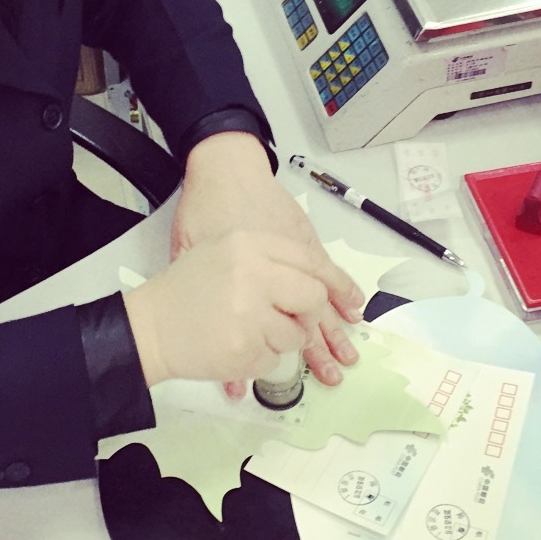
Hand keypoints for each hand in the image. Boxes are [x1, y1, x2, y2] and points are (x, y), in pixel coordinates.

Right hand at [123, 229, 357, 387]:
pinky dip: (262, 360)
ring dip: (282, 341)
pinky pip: (275, 359)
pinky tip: (237, 349)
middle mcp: (252, 272)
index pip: (309, 260)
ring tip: (252, 334)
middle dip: (310, 316)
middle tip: (300, 323)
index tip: (347, 301)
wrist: (148, 323)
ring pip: (296, 333)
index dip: (331, 283)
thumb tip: (319, 280)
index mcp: (248, 244)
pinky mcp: (244, 346)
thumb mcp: (224, 251)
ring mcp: (249, 311)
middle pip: (311, 296)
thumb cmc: (184, 287)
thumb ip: (268, 258)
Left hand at [161, 131, 364, 390]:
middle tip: (331, 376)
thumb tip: (204, 325)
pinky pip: (326, 269)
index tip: (269, 372)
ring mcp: (294, 248)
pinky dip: (341, 291)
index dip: (270, 346)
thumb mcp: (188, 245)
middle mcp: (277, 261)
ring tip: (347, 357)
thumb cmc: (205, 204)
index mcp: (249, 267)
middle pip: (303, 311)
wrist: (225, 163)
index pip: (270, 316)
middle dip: (316, 347)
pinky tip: (352, 309)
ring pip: (320, 294)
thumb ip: (196, 281)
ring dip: (334, 327)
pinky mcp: (303, 235)